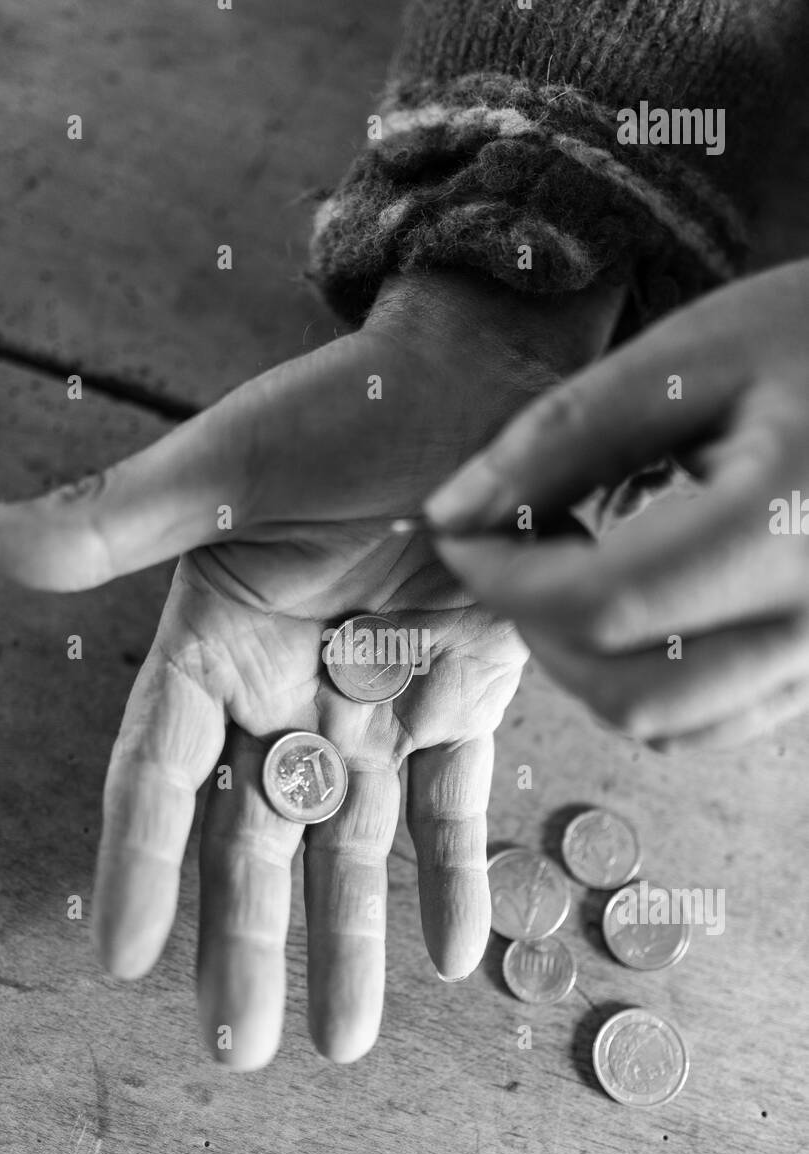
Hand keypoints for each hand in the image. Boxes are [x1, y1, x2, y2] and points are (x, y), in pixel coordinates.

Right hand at [0, 271, 622, 1066]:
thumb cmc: (354, 405)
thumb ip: (119, 521)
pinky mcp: (461, 699)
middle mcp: (287, 687)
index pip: (160, 772)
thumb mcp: (231, 464)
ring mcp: (376, 702)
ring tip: (341, 1039)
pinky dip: (453, 873)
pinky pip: (451, 804)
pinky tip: (455, 950)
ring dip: (347, 939)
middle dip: (246, 940)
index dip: (139, 863)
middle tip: (239, 1047)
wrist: (489, 379)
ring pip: (352, 843)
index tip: (121, 957)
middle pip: (253, 837)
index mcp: (216, 639)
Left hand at [426, 260, 808, 750]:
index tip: (461, 528)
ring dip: (587, 665)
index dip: (503, 576)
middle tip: (513, 551)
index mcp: (782, 527)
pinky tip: (630, 606)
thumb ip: (565, 435)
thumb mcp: (694, 356)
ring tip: (569, 571)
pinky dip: (645, 682)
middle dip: (540, 631)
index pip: (598, 604)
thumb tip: (452, 511)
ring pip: (668, 723)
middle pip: (629, 693)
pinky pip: (713, 720)